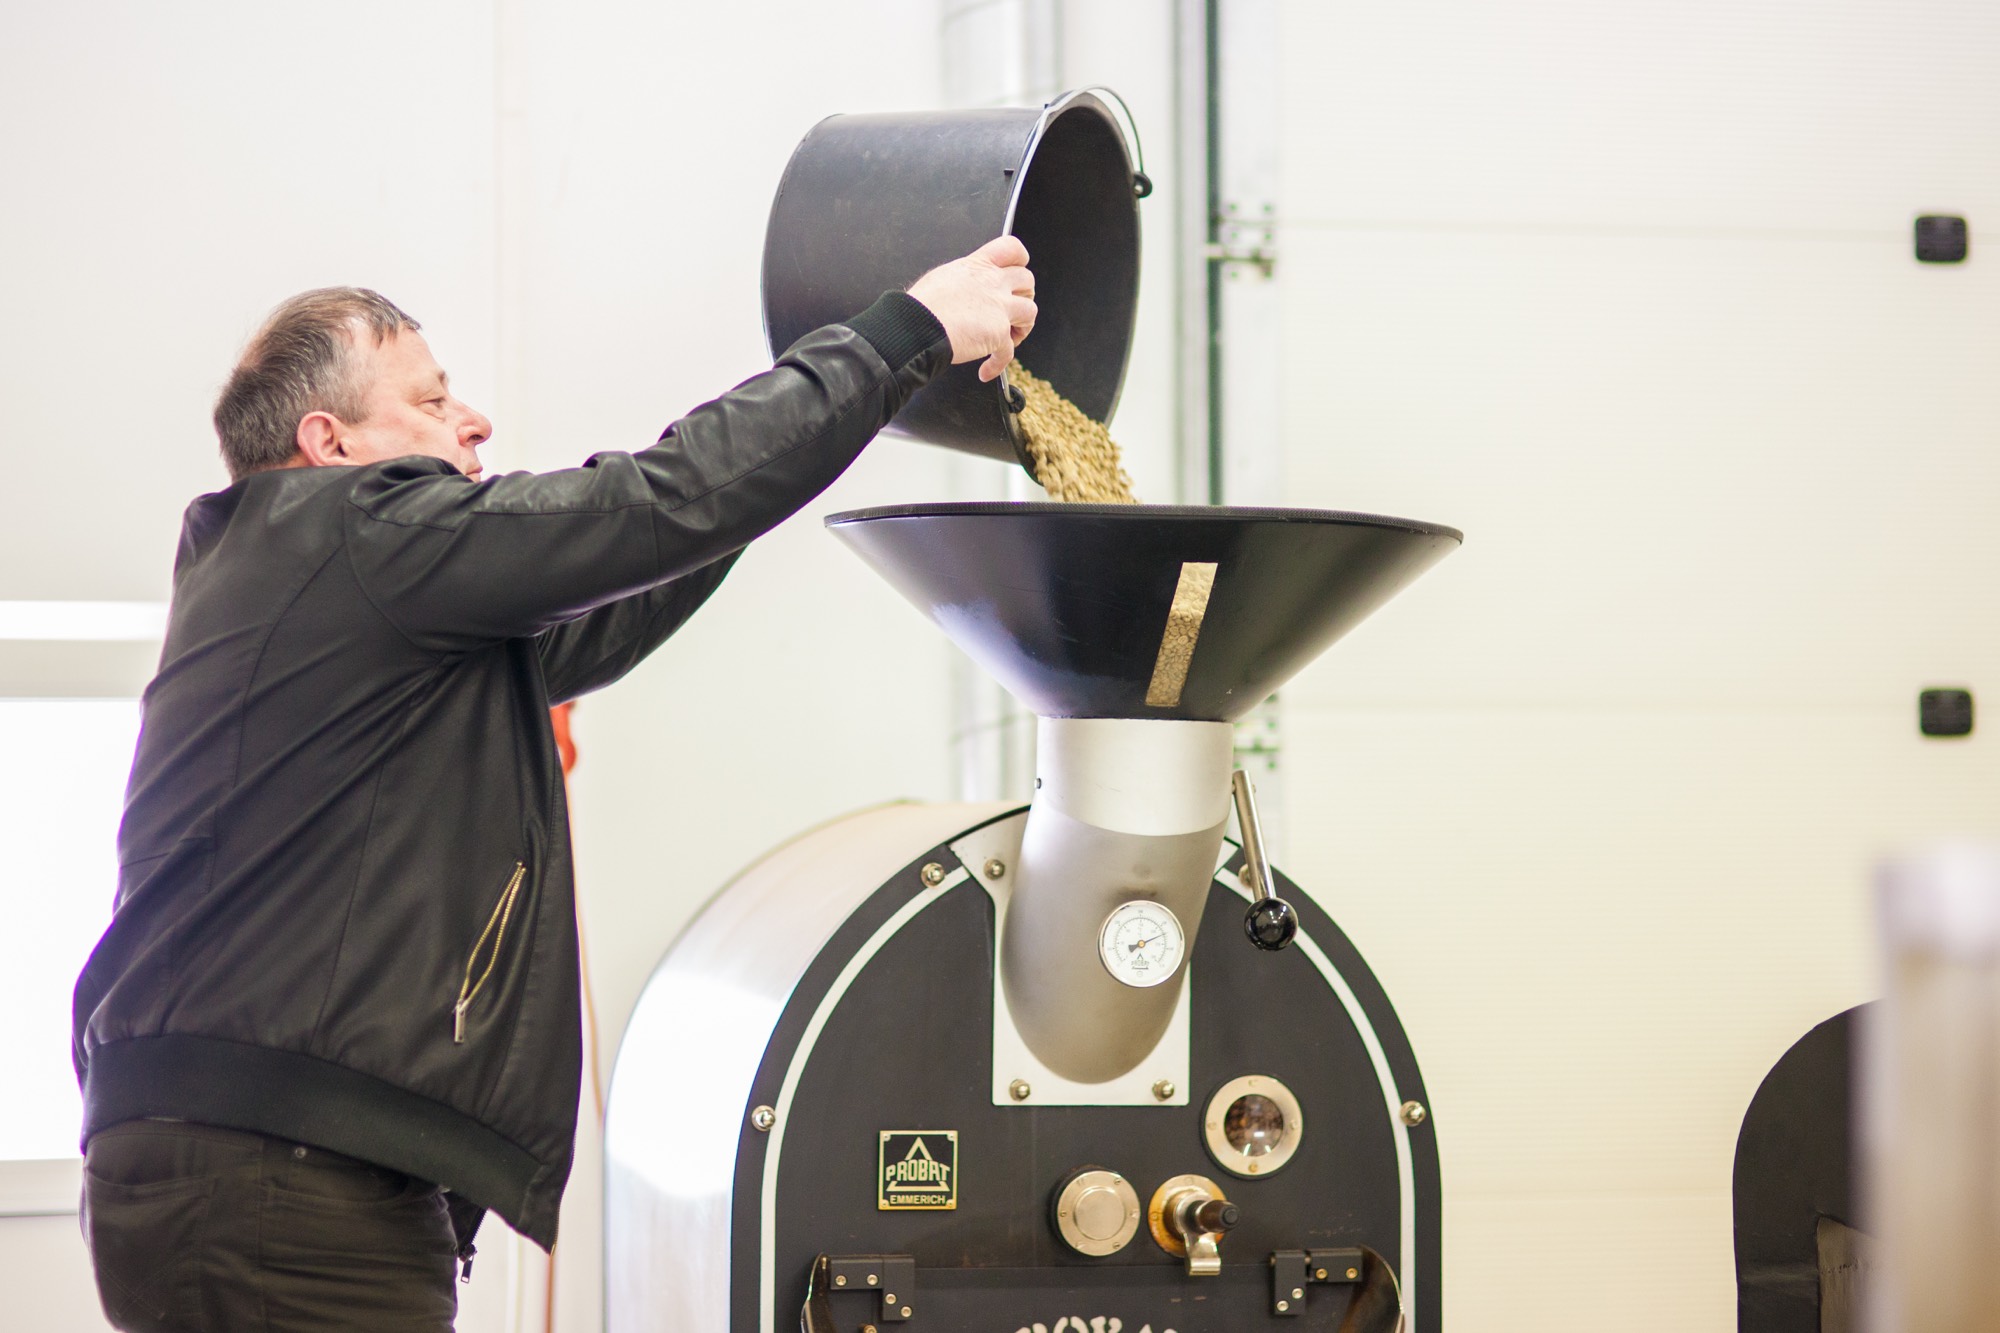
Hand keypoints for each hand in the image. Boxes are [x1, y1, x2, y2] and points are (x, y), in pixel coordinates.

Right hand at [906, 236, 1036, 381]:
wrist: (918, 326)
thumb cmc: (922, 305)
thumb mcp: (943, 277)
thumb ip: (964, 279)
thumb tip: (964, 287)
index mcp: (978, 266)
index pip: (1012, 249)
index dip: (1020, 260)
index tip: (1016, 271)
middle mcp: (993, 283)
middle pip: (1027, 280)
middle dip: (1024, 295)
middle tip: (1013, 309)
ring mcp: (999, 308)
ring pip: (1030, 312)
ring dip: (1023, 328)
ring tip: (1009, 339)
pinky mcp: (999, 334)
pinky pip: (1009, 352)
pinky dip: (998, 364)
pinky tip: (987, 370)